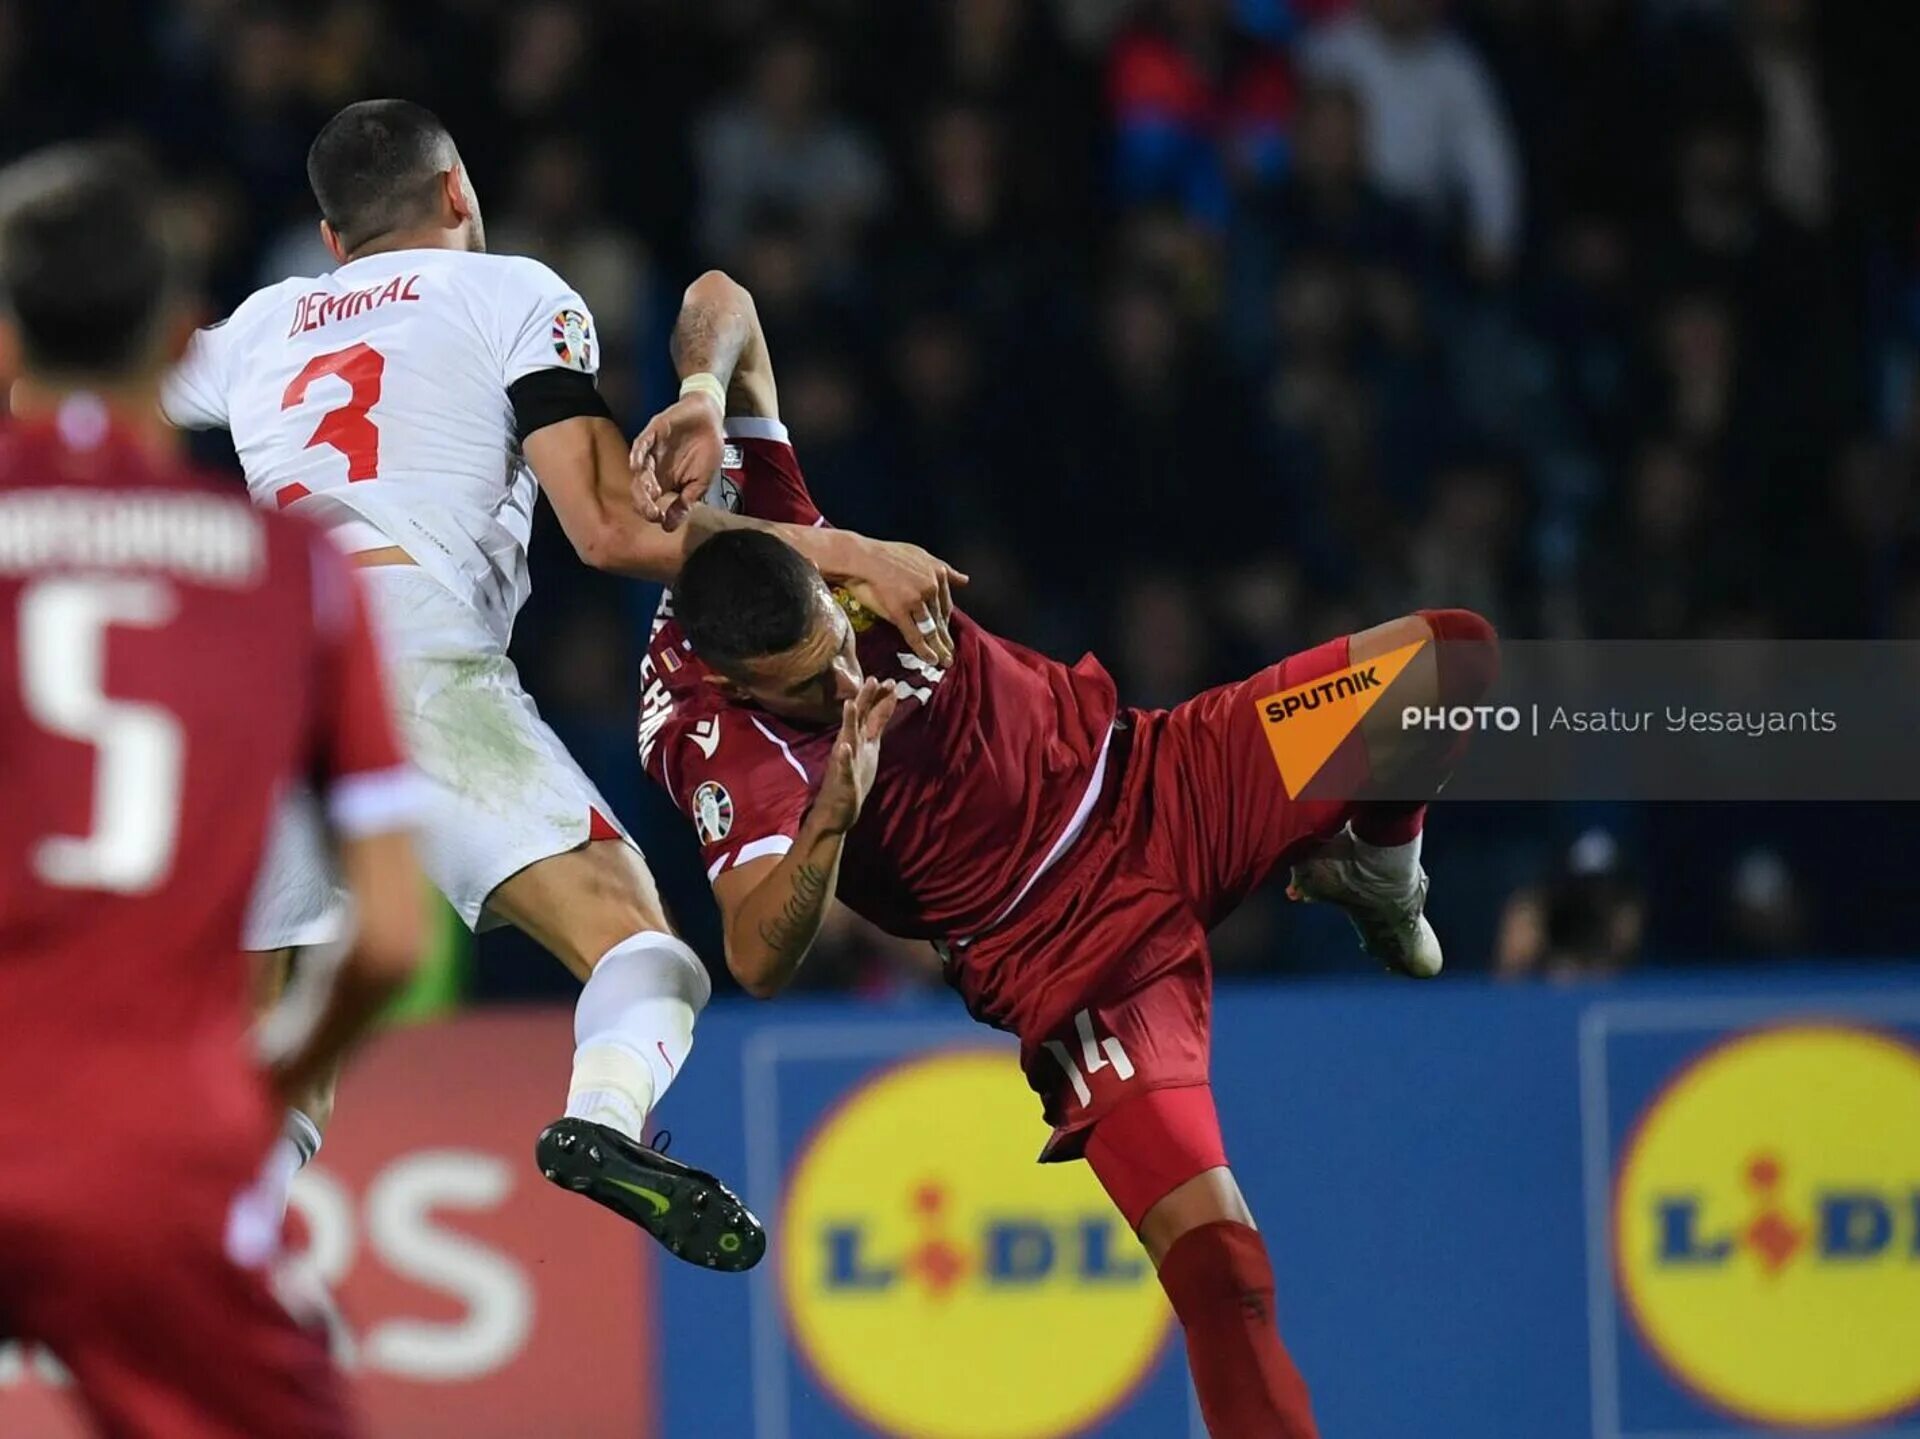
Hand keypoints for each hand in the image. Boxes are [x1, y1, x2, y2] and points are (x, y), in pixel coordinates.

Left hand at [630, 392, 723, 531]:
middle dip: (644, 503)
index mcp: (664, 483)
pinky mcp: (653, 432)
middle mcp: (654, 469)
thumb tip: (669, 528)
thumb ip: (685, 503)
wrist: (711, 419)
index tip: (661, 520)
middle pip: (640, 489)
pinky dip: (638, 454)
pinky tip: (637, 465)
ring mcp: (652, 451)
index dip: (652, 512)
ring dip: (642, 482)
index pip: (650, 502)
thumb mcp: (701, 482)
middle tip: (653, 513)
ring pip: (640, 469)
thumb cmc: (706, 450)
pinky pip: (641, 444)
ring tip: (648, 493)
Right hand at [812, 678, 895, 833]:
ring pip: (847, 738)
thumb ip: (876, 724)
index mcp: (859, 739)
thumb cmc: (853, 776)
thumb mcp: (870, 746)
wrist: (836, 810)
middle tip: (873, 679)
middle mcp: (850, 746)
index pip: (870, 714)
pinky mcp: (842, 779)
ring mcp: (845, 761)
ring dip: (848, 722)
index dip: (880, 699)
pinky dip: (844, 757)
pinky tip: (844, 747)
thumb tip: (886, 702)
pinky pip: (843, 767)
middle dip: (865, 700)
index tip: (890, 681)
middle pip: (858, 719)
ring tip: (850, 705)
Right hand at [835, 538, 969, 667]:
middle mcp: (931, 586)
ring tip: (945, 661)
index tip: (947, 632)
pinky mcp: (900, 610)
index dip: (946, 621)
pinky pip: (915, 635)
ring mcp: (916, 599)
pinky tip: (931, 660)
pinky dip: (923, 650)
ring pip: (931, 628)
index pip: (945, 604)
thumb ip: (943, 569)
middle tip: (951, 654)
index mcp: (937, 573)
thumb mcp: (920, 554)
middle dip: (945, 638)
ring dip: (939, 648)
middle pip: (940, 619)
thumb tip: (965, 580)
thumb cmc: (885, 554)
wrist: (860, 556)